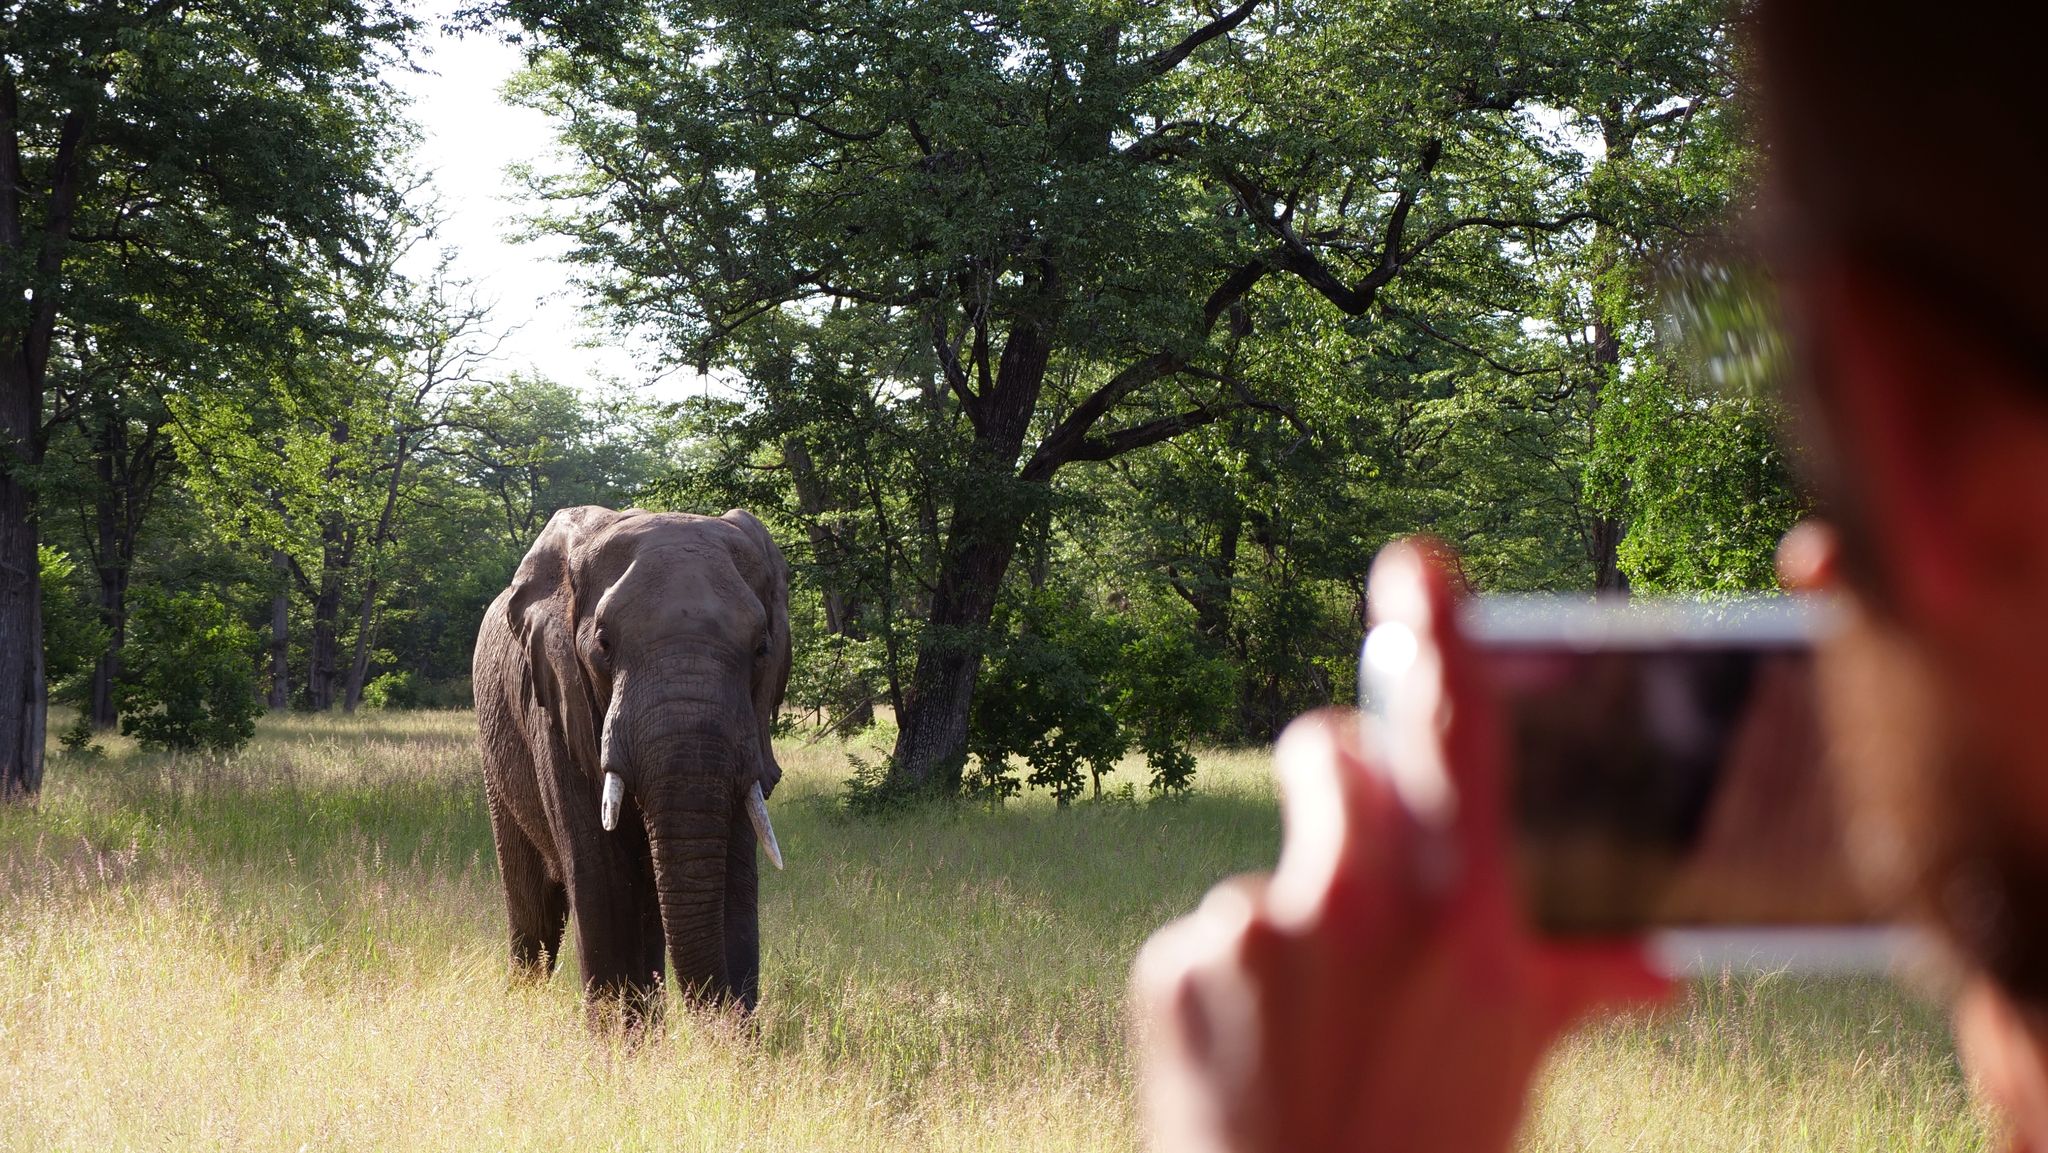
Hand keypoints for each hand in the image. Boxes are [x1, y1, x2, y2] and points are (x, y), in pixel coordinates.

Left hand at [1130, 539, 1668, 1152]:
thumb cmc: (1425, 1152)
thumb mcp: (1513, 1066)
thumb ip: (1568, 985)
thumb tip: (1655, 964)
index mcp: (1469, 923)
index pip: (1458, 735)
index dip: (1439, 635)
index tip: (1414, 564)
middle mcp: (1360, 907)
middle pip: (1329, 750)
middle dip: (1343, 770)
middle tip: (1355, 835)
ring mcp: (1256, 929)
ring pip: (1274, 857)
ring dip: (1294, 902)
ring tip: (1313, 998)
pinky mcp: (1179, 965)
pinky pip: (1211, 926)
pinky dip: (1235, 970)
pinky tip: (1257, 1044)